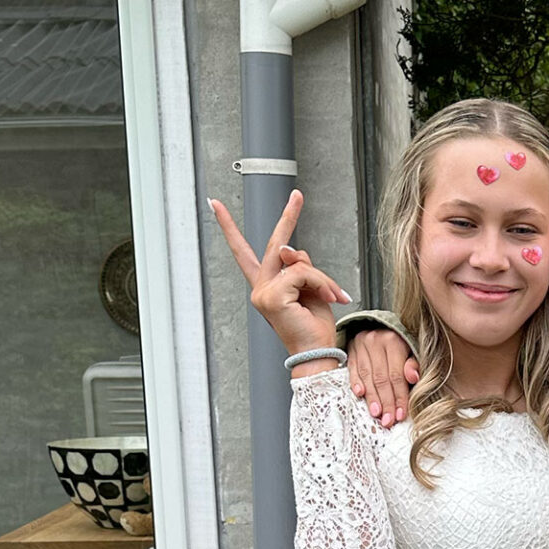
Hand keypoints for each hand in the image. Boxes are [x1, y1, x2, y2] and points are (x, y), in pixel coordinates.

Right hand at [210, 192, 348, 358]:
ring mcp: (263, 292)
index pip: (244, 252)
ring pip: (298, 262)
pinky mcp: (273, 296)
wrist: (318, 353)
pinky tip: (330, 298)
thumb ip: (298, 266)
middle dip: (288, 217)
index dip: (229, 228)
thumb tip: (286, 248)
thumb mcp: (310, 290)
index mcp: (266, 286)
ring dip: (322, 278)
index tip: (215, 205)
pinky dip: (321, 283)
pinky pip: (303, 273)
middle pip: (274, 244)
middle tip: (297, 195)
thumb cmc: (314, 327)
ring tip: (333, 296)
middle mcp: (260, 288)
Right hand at [345, 329, 419, 428]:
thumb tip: (414, 377)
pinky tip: (360, 394)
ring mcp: (361, 344)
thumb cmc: (402, 344)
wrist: (382, 327)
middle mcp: (375, 340)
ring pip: (366, 376)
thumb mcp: (413, 351)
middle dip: (386, 402)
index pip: (396, 375)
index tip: (400, 415)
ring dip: (371, 397)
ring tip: (376, 414)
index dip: (399, 397)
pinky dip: (356, 382)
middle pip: (381, 378)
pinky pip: (352, 369)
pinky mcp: (351, 349)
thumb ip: (413, 364)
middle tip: (388, 421)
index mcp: (394, 341)